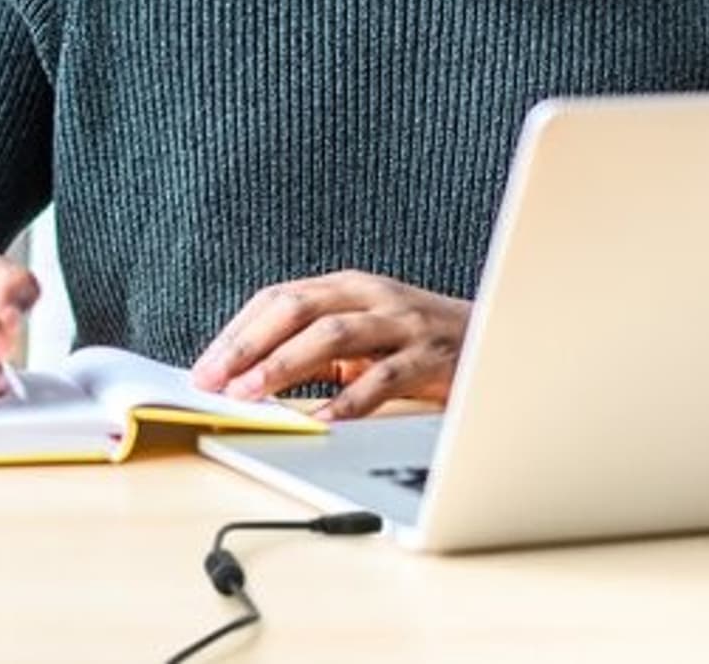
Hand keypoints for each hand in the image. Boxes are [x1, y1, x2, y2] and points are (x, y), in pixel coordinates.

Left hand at [189, 270, 471, 420]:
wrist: (504, 339)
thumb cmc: (422, 343)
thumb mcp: (364, 335)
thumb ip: (316, 351)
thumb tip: (251, 380)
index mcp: (348, 286)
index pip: (278, 299)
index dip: (237, 332)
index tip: (203, 368)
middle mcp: (373, 295)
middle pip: (297, 308)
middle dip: (249, 345)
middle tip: (215, 380)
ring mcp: (404, 322)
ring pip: (333, 334)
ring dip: (285, 365)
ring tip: (253, 394)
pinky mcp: (432, 356)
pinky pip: (385, 377)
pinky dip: (350, 400)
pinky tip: (324, 422)